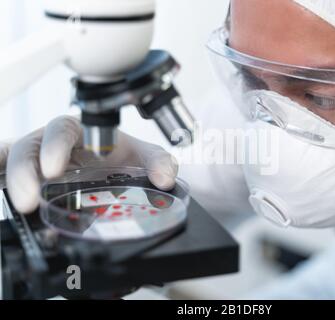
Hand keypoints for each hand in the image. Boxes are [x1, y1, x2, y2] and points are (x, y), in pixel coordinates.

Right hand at [6, 116, 177, 213]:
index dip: (55, 145)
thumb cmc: (120, 156)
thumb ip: (158, 161)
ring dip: (11, 178)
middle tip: (29, 198)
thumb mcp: (141, 156)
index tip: (55, 169)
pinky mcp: (29, 176)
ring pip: (12, 158)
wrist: (112, 169)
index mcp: (80, 132)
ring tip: (22, 203)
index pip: (62, 129)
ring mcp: (38, 160)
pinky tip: (0, 190)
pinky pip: (3, 169)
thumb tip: (166, 179)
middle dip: (24, 171)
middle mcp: (53, 144)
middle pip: (29, 147)